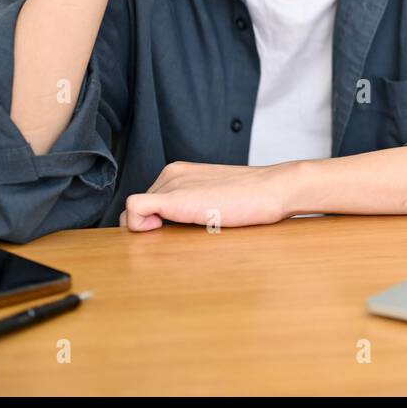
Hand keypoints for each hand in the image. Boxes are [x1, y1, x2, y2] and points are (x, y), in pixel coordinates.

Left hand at [121, 161, 293, 231]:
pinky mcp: (174, 198)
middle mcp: (171, 174)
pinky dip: (138, 225)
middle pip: (140, 207)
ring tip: (179, 234)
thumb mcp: (215, 197)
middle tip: (178, 235)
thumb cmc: (253, 198)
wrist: (272, 189)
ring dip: (149, 228)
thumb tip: (175, 225)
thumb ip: (193, 204)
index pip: (149, 199)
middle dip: (151, 224)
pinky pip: (134, 209)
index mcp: (181, 172)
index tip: (172, 231)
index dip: (155, 219)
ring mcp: (171, 184)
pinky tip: (162, 231)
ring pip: (134, 211)